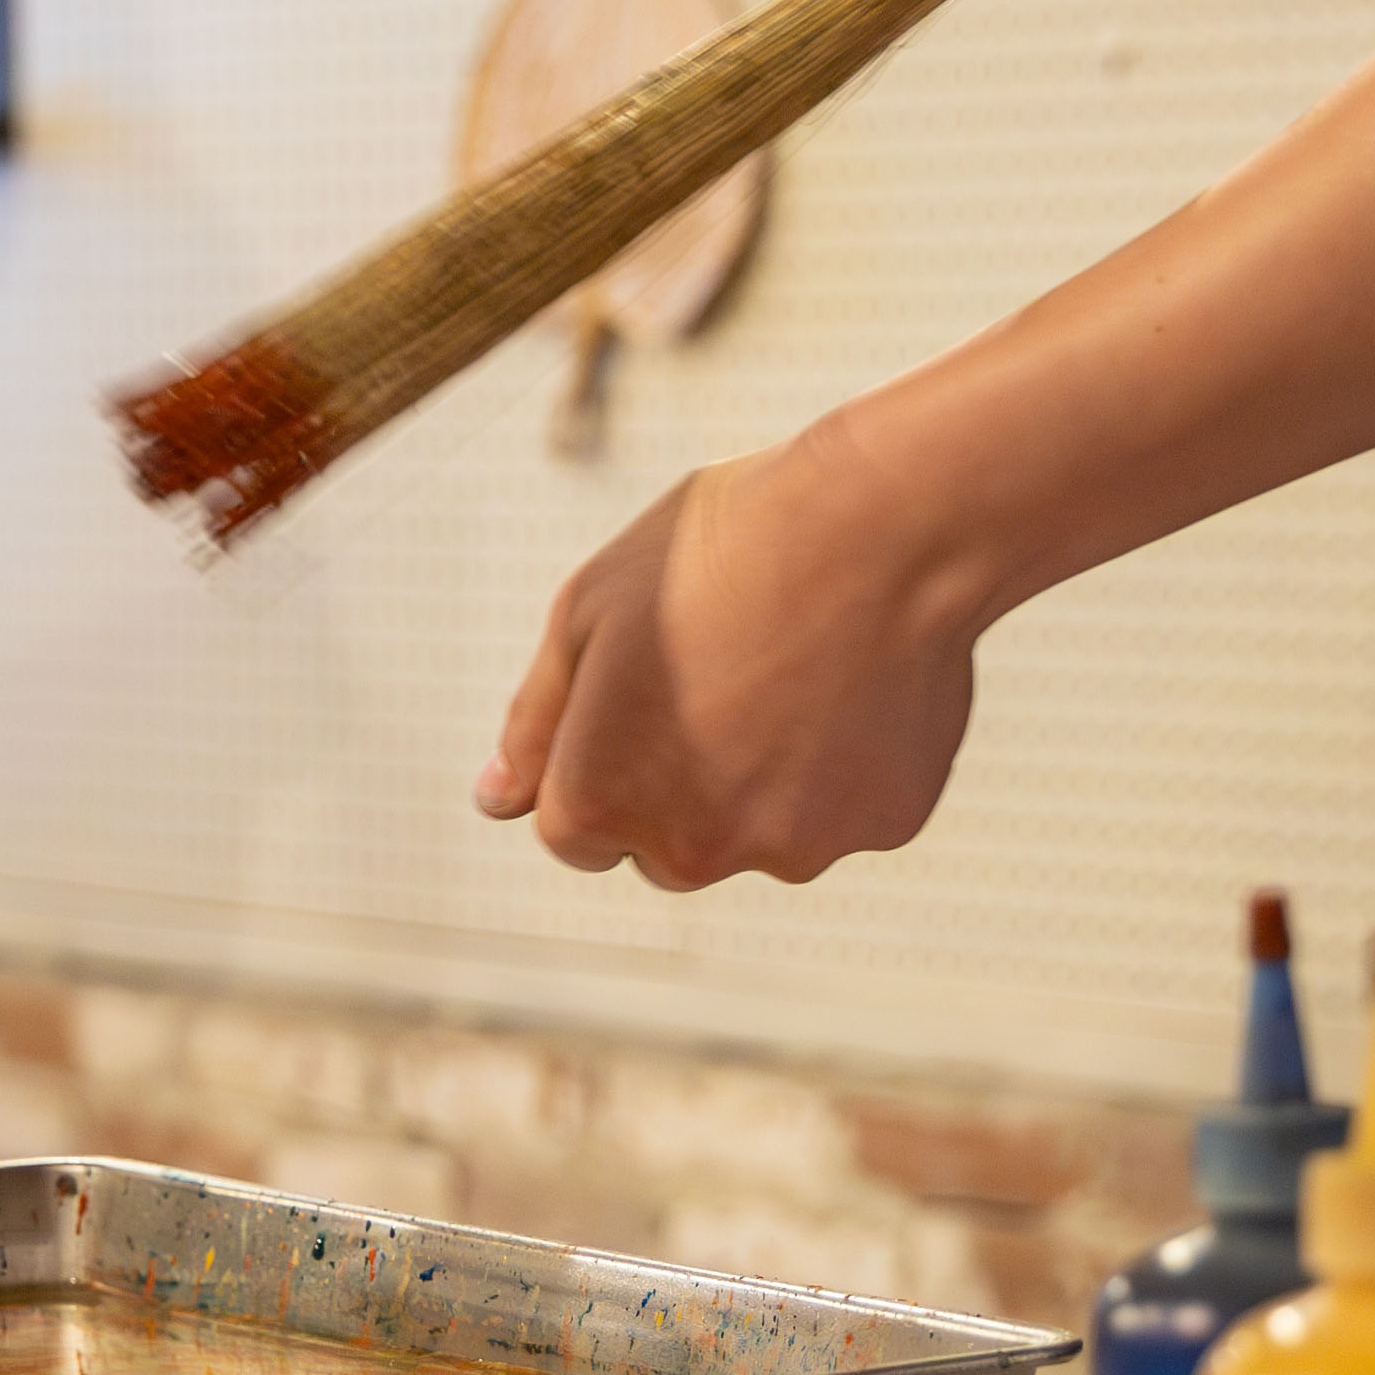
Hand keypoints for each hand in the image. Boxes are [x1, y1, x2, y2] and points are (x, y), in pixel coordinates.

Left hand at [471, 444, 983, 888]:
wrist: (879, 522)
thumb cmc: (720, 550)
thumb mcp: (586, 611)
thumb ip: (535, 722)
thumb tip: (494, 801)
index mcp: (598, 803)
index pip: (574, 828)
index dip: (605, 750)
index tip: (649, 681)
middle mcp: (690, 852)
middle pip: (668, 846)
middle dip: (680, 782)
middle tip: (724, 667)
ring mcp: (792, 848)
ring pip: (761, 831)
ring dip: (767, 775)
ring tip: (797, 664)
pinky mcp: (879, 828)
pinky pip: (846, 809)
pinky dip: (846, 762)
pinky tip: (856, 678)